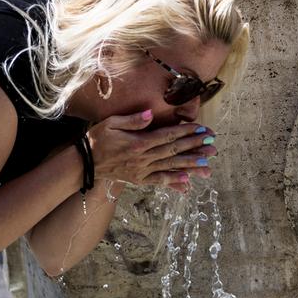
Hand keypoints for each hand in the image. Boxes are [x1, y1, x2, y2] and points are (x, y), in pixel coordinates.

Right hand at [87, 109, 216, 191]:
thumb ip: (132, 120)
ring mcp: (142, 171)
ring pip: (170, 167)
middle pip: (173, 151)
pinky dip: (173, 182)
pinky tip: (187, 183)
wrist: (85, 163)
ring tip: (207, 166)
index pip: (167, 135)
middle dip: (194, 147)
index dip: (186, 132)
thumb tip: (149, 115)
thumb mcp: (111, 122)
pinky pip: (159, 181)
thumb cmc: (97, 139)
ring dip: (190, 166)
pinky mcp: (139, 180)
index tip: (201, 129)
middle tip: (212, 145)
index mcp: (138, 142)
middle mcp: (143, 158)